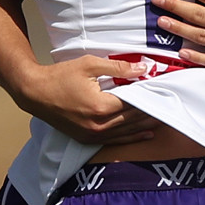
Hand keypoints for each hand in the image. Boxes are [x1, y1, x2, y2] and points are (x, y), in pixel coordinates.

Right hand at [18, 55, 159, 143]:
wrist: (35, 93)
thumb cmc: (61, 75)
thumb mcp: (89, 64)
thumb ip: (119, 67)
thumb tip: (144, 69)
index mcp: (101, 107)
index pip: (134, 103)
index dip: (150, 95)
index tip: (165, 88)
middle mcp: (99, 126)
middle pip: (133, 120)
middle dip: (152, 111)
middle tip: (169, 103)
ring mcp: (93, 135)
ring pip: (127, 133)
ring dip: (145, 125)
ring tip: (163, 118)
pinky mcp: (87, 139)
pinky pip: (115, 140)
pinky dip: (131, 136)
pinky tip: (144, 133)